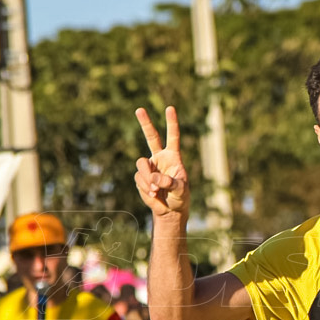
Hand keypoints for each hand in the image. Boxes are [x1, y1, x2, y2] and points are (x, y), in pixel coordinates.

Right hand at [135, 106, 189, 220]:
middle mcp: (160, 158)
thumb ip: (169, 183)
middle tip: (139, 109)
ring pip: (141, 164)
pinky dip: (146, 188)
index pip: (172, 137)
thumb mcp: (180, 190)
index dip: (172, 123)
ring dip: (148, 178)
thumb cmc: (180, 198)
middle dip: (145, 123)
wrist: (170, 210)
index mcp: (173, 157)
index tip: (170, 108)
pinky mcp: (141, 177)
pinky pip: (139, 179)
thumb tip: (155, 178)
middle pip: (151, 137)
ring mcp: (149, 167)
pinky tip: (153, 195)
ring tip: (157, 191)